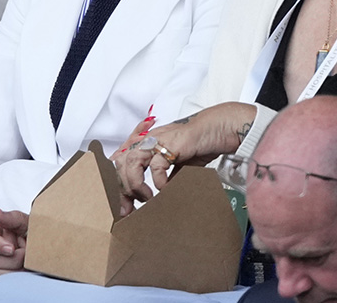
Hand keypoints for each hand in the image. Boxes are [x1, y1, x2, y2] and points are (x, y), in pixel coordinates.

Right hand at [0, 208, 28, 279]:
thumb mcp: (27, 223)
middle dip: (10, 258)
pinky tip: (22, 271)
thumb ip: (12, 218)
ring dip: (11, 269)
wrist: (47, 251)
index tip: (11, 247)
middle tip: (25, 254)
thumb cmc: (35, 235)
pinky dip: (12, 278)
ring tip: (25, 263)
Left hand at [115, 102, 256, 205]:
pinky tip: (165, 189)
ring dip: (135, 184)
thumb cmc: (197, 144)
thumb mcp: (176, 163)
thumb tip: (158, 196)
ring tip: (147, 198)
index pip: (120, 163)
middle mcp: (147, 140)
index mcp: (145, 143)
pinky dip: (158, 181)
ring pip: (131, 162)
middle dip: (122, 188)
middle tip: (130, 207)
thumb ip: (164, 175)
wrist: (217, 129)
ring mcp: (156, 140)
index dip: (118, 185)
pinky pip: (156, 166)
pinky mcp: (169, 144)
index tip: (124, 205)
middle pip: (119, 163)